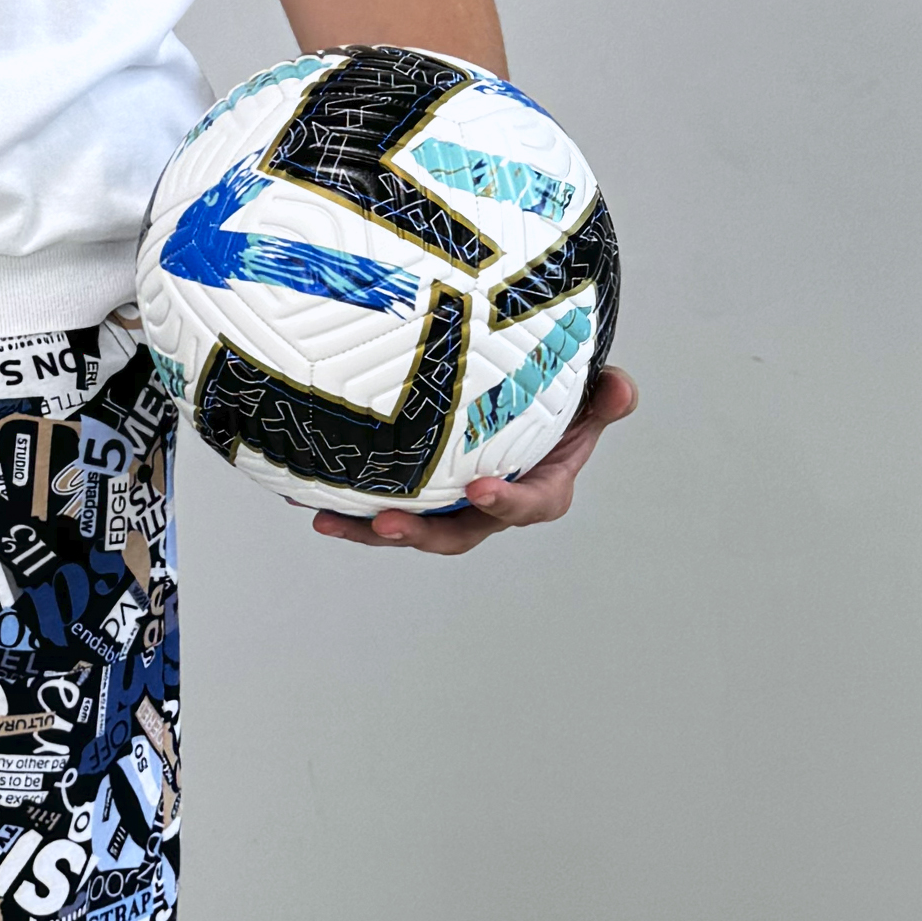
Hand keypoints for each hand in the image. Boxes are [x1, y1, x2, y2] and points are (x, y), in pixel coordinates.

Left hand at [314, 362, 637, 553]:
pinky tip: (300, 492)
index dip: (507, 504)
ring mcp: (446, 502)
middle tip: (387, 522)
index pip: (529, 505)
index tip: (482, 490)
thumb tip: (621, 386)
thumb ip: (604, 397)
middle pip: (456, 532)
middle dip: (420, 533)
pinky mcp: (413, 492)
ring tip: (328, 520)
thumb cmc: (560, 402)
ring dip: (367, 528)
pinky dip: (343, 503)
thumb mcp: (588, 397)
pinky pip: (378, 502)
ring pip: (408, 525)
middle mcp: (488, 505)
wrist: (524, 398)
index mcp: (538, 488)